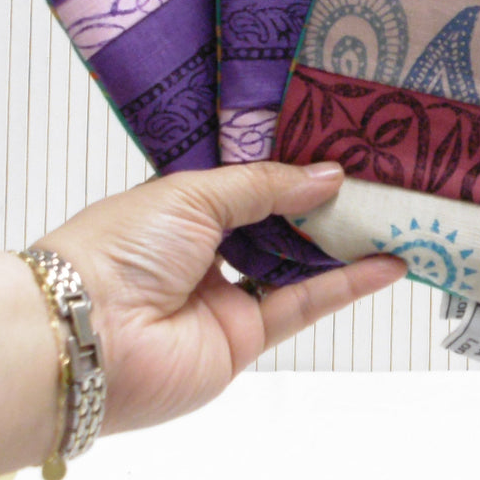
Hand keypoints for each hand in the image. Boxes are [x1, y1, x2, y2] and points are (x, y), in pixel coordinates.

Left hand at [33, 160, 406, 433]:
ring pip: (296, 263)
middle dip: (321, 200)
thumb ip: (265, 185)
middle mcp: (204, 249)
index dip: (287, 164)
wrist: (87, 337)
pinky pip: (304, 305)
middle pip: (275, 221)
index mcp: (180, 206)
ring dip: (342, 241)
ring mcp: (226, 296)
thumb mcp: (193, 194)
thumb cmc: (125, 245)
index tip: (335, 140)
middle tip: (374, 172)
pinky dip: (347, 285)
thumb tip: (329, 176)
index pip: (244, 180)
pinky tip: (388, 262)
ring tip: (392, 211)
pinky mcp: (245, 339)